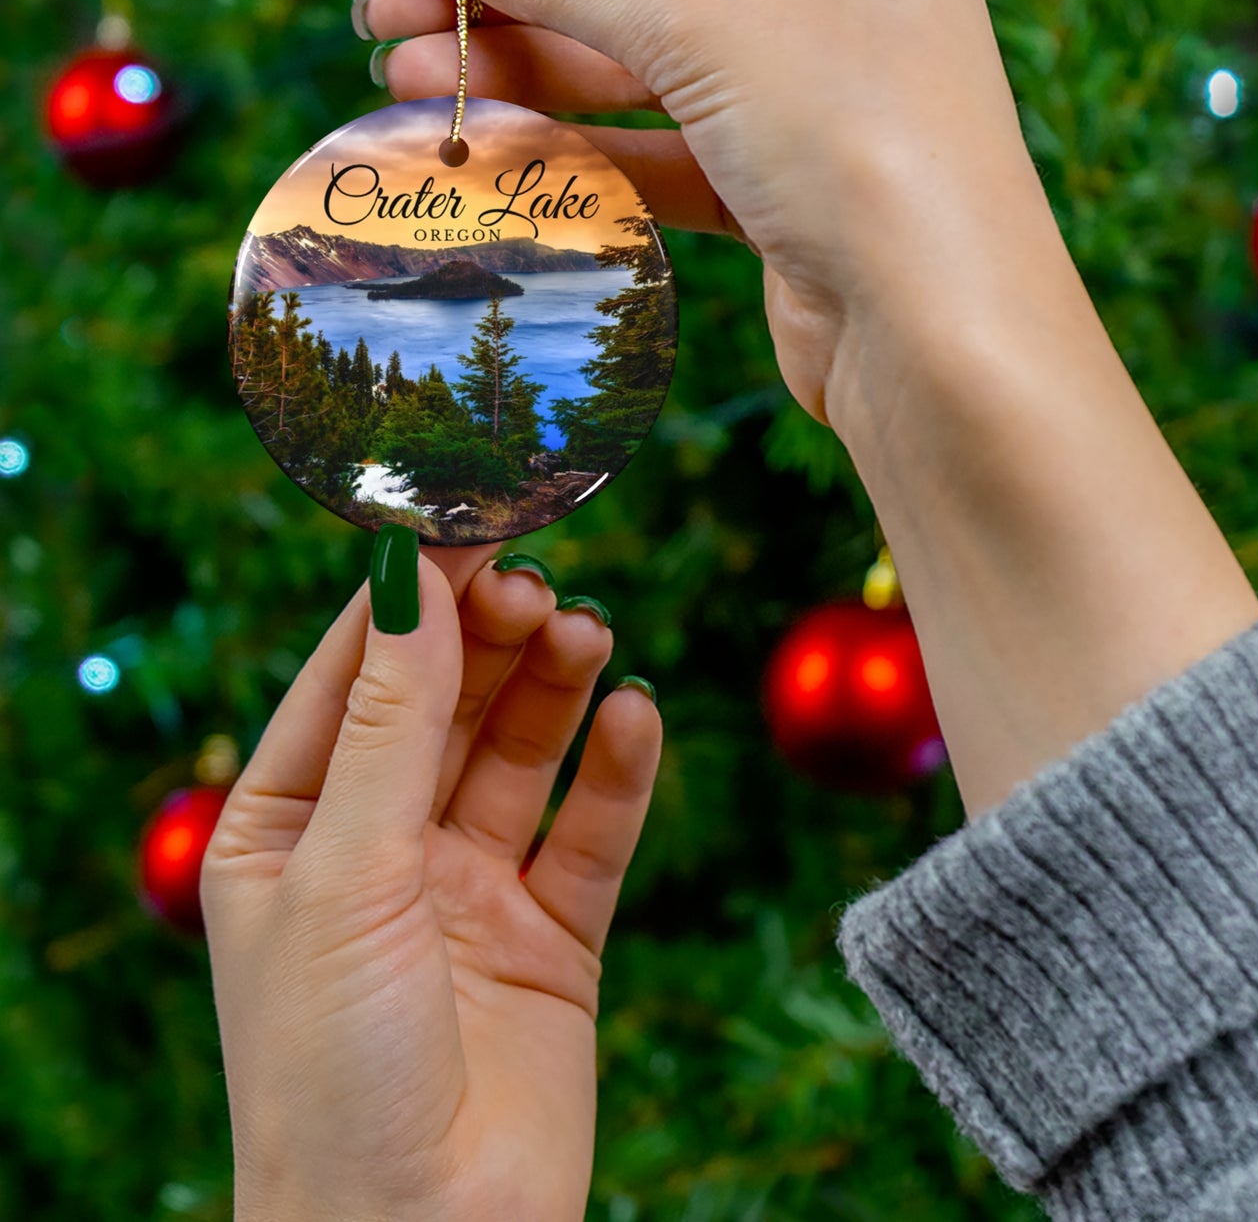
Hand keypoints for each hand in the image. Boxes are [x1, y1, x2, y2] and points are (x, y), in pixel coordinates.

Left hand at [201, 540, 661, 1221]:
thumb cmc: (332, 1070)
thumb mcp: (346, 872)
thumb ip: (391, 723)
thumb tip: (412, 576)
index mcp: (289, 829)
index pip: (353, 677)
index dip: (411, 598)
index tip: (469, 520)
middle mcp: (380, 849)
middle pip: (447, 704)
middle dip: (490, 639)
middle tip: (539, 586)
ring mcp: (469, 890)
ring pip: (521, 754)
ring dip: (555, 688)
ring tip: (588, 634)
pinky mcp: (552, 937)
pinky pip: (591, 832)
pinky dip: (617, 772)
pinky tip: (635, 717)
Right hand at [361, 0, 1052, 439]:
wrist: (939, 339)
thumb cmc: (859, 145)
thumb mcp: (706, 28)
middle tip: (384, 19)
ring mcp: (809, 92)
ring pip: (640, 68)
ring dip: (525, 76)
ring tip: (405, 84)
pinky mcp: (783, 186)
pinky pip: (661, 149)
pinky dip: (579, 151)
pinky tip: (489, 151)